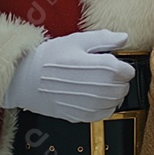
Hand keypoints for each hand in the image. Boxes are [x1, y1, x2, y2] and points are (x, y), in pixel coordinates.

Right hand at [2, 29, 135, 122]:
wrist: (26, 80)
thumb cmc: (48, 59)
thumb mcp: (76, 40)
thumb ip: (103, 38)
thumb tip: (123, 37)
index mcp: (100, 68)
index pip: (127, 71)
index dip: (122, 65)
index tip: (113, 61)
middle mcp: (98, 89)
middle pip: (123, 87)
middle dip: (118, 78)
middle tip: (105, 71)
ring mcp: (89, 105)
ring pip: (116, 101)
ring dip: (112, 92)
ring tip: (97, 82)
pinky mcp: (81, 116)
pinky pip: (105, 113)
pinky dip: (104, 105)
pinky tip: (92, 95)